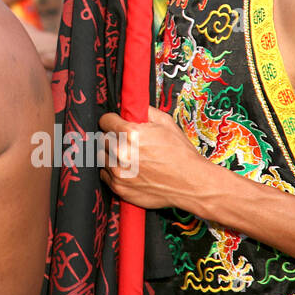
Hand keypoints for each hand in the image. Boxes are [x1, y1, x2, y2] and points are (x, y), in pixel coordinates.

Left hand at [98, 107, 214, 210]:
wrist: (192, 183)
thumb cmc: (181, 154)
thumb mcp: (166, 123)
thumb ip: (143, 111)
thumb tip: (129, 107)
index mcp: (130, 134)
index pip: (104, 121)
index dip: (112, 121)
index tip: (116, 124)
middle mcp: (121, 153)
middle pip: (102, 138)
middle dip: (112, 137)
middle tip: (126, 142)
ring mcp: (119, 173)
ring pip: (102, 156)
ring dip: (111, 155)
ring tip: (129, 157)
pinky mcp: (119, 188)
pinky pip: (104, 174)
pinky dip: (113, 171)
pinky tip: (128, 169)